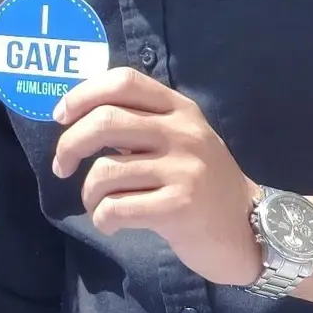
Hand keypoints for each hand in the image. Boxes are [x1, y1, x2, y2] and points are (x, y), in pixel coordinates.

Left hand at [51, 68, 261, 285]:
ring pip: (105, 171)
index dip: (82, 94)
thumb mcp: (181, 140)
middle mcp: (183, 133)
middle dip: (69, 145)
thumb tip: (77, 114)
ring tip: (98, 204)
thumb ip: (141, 122)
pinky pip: (116, 208)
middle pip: (104, 122)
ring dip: (88, 193)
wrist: (251, 231)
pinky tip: (111, 223)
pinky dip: (102, 218)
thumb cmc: (202, 184)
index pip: (123, 81)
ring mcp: (183, 170)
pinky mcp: (179, 207)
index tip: (60, 116)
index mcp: (180, 109)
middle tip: (62, 166)